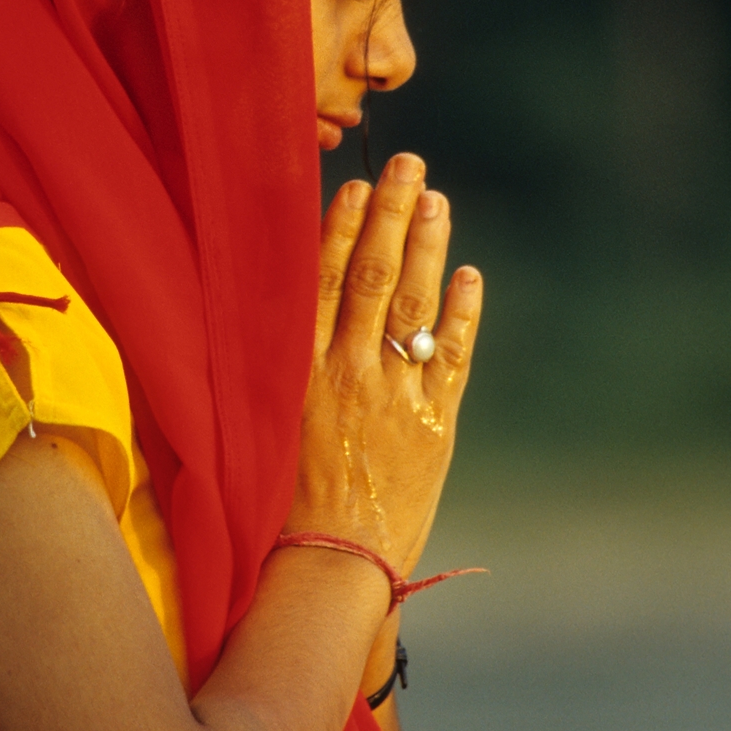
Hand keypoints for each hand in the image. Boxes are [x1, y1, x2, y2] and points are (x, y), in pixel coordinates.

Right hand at [287, 153, 482, 578]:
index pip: (323, 281)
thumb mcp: (261, 423)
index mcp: (300, 371)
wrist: (327, 565)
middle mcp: (350, 373)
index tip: (356, 186)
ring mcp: (397, 396)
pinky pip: (455, 357)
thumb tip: (272, 310)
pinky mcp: (435, 425)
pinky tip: (470, 275)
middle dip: (395, 216)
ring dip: (431, 247)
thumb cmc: (279, 501)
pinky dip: (464, 313)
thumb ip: (271, 367)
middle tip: (409, 165)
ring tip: (438, 200)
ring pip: (418, 306)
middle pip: (376, 277)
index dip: (342, 228)